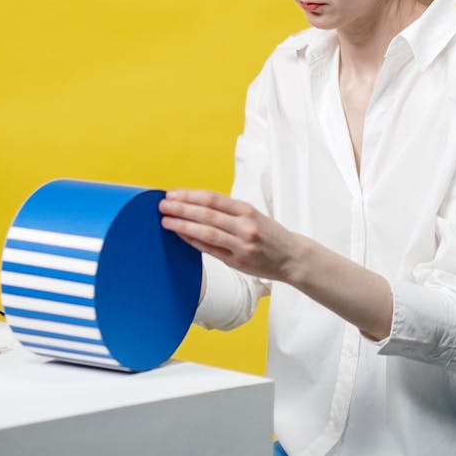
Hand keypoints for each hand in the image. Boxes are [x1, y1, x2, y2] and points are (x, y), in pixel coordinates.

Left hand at [159, 189, 297, 282]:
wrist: (292, 257)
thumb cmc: (269, 234)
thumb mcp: (252, 214)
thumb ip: (228, 211)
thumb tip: (195, 205)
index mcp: (246, 210)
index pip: (212, 198)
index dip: (190, 195)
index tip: (172, 193)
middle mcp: (244, 226)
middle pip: (206, 214)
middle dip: (182, 208)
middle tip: (162, 205)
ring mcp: (241, 245)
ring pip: (207, 233)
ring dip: (183, 226)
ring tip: (166, 221)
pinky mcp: (238, 262)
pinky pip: (211, 250)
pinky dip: (194, 242)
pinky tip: (181, 236)